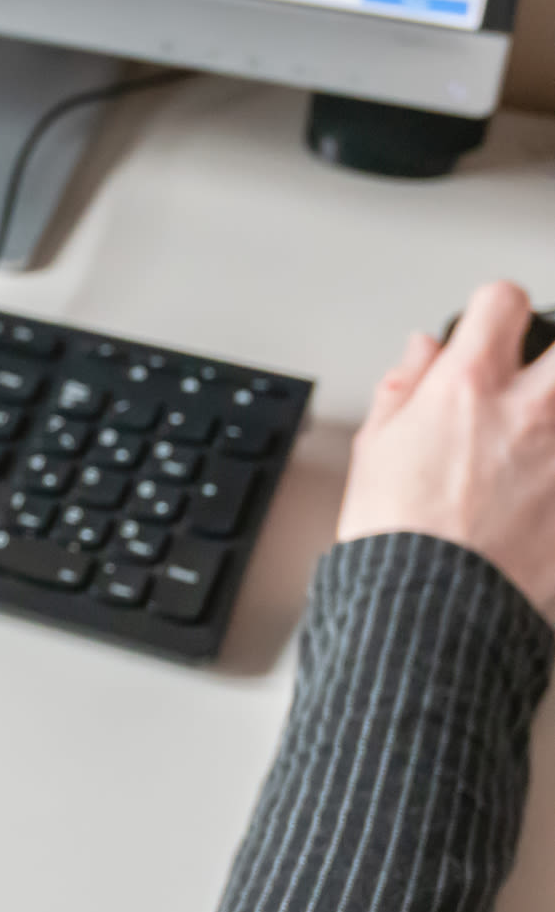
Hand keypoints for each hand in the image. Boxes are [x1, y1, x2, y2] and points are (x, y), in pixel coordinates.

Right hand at [338, 280, 554, 610]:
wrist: (432, 610)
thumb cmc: (397, 538)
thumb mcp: (374, 450)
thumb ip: (403, 388)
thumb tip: (420, 353)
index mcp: (467, 386)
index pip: (503, 302)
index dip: (497, 309)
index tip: (495, 326)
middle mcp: (533, 410)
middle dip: (554, 352)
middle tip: (539, 378)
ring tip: (541, 436)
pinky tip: (547, 488)